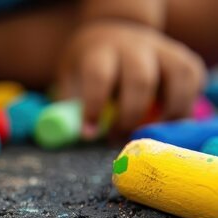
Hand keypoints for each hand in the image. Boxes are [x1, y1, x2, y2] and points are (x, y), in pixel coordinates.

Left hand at [58, 21, 205, 137]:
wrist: (111, 34)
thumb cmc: (88, 66)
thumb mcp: (70, 79)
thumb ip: (71, 105)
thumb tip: (82, 135)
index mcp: (101, 51)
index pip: (99, 76)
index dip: (95, 106)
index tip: (89, 134)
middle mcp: (134, 46)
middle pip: (141, 79)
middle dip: (131, 115)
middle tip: (117, 138)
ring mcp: (162, 49)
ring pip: (178, 76)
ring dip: (168, 112)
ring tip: (148, 132)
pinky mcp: (181, 57)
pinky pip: (193, 78)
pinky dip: (186, 103)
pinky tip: (166, 119)